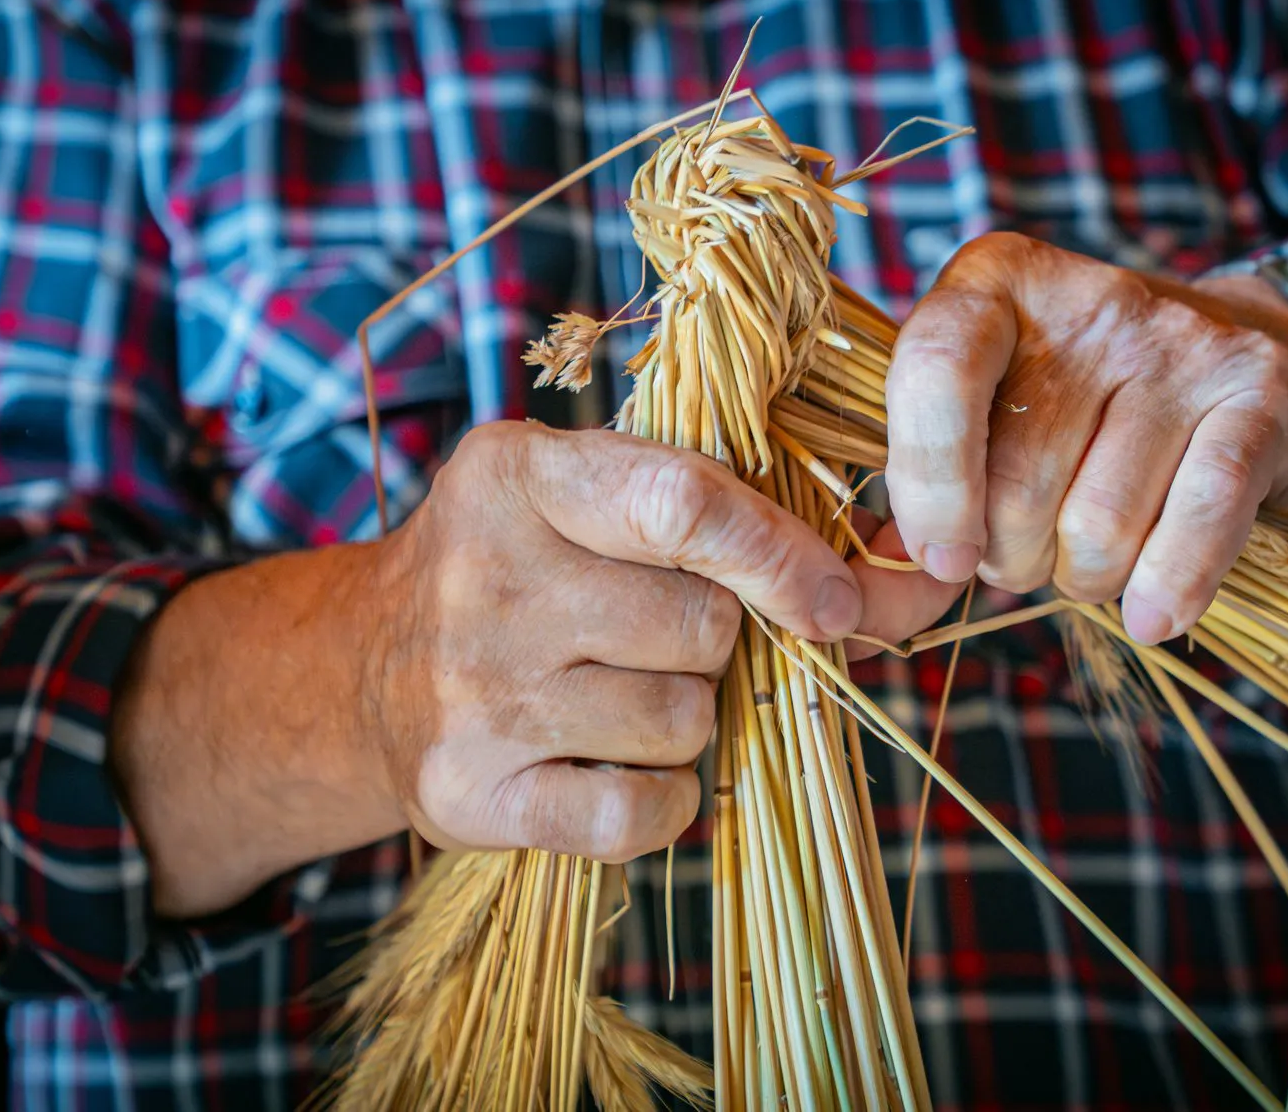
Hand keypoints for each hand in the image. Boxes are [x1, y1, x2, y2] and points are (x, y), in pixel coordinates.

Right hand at [363, 420, 864, 862]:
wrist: (362, 671)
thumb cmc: (523, 570)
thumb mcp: (597, 499)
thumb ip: (748, 519)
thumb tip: (926, 579)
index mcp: (519, 474)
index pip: (684, 504)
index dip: (782, 554)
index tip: (831, 598)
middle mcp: (484, 577)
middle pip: (703, 627)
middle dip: (713, 642)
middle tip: (651, 636)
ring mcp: (473, 691)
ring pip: (684, 721)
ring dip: (684, 720)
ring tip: (612, 695)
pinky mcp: (470, 792)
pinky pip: (642, 813)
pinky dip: (662, 802)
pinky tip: (615, 766)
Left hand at [884, 232, 1287, 644]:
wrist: (1245, 358)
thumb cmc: (1079, 404)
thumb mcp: (990, 408)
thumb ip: (919, 484)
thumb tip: (871, 595)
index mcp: (994, 281)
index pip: (935, 371)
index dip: (928, 486)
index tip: (941, 559)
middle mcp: (1091, 297)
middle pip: (1017, 481)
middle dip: (1011, 556)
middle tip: (1028, 549)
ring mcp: (1181, 339)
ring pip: (1100, 522)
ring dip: (1084, 577)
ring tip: (1089, 556)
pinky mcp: (1261, 389)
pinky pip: (1201, 518)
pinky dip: (1167, 586)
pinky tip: (1152, 614)